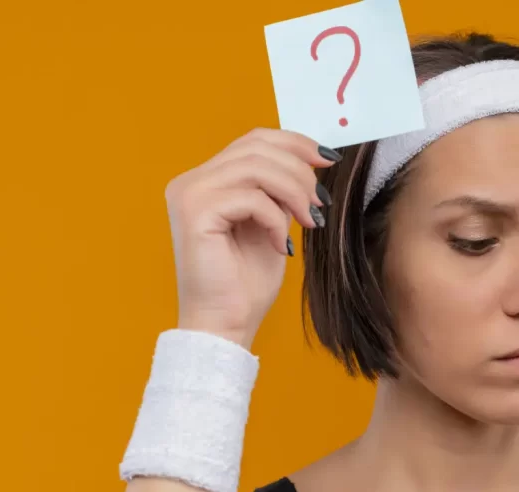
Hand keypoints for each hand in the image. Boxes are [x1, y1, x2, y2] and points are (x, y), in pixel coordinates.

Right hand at [165, 128, 339, 347]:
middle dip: (300, 171)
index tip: (328, 160)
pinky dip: (275, 218)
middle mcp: (191, 181)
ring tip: (310, 221)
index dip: (295, 143)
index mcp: (206, 180)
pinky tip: (281, 245)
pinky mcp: (195, 212)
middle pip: (256, 146)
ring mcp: (189, 194)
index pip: (253, 140)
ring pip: (256, 166)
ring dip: (294, 191)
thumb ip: (280, 192)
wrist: (226, 325)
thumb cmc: (246, 284)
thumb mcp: (273, 224)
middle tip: (322, 203)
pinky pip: (251, 197)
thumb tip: (310, 162)